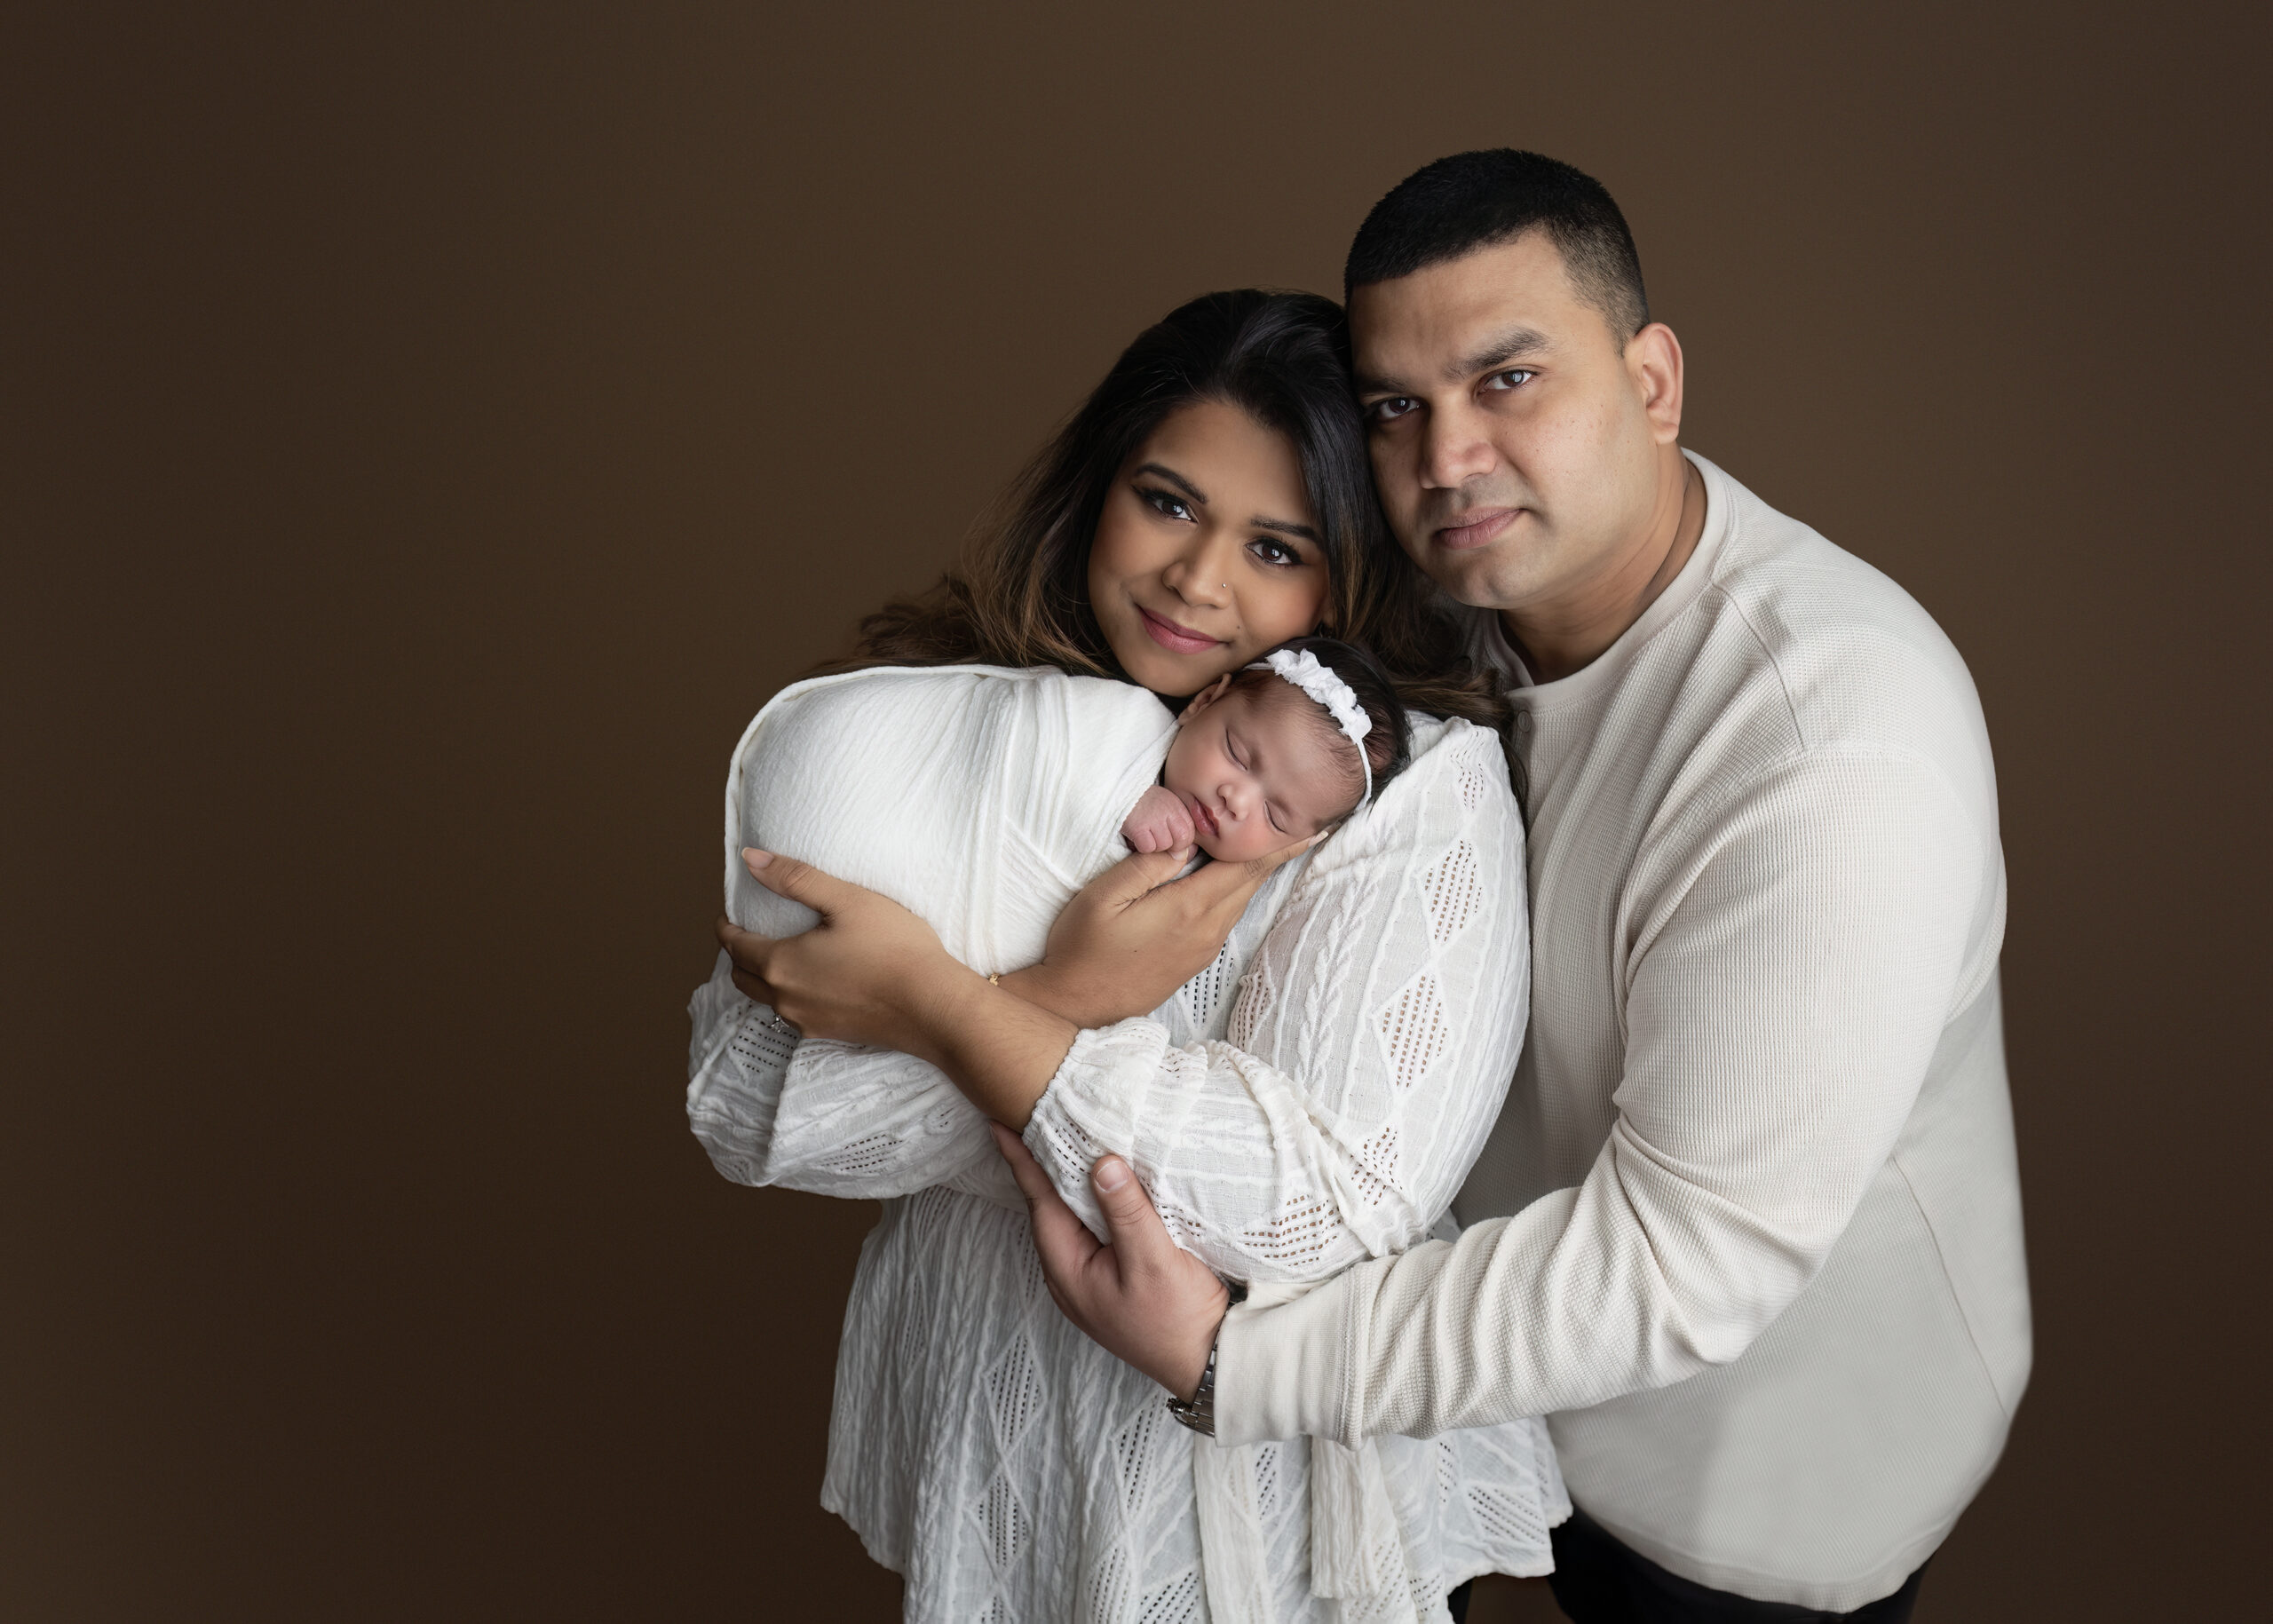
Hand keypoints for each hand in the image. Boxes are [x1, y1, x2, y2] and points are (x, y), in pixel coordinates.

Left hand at [716, 848, 969, 1062]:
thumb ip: (794, 878)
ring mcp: (806, 1021)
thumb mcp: (846, 900)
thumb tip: (750, 859)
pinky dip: (787, 994)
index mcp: (781, 964)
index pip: (734, 945)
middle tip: (748, 932)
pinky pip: (792, 1013)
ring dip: (760, 976)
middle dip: (737, 953)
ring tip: (778, 953)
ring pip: (766, 999)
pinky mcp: (829, 1034)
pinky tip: (811, 980)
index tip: (728, 914)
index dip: (726, 927)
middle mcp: (785, 999)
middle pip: (742, 976)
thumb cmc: (895, 949)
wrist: (933, 1007)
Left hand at [991, 1124, 1226, 1399]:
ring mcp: (1092, 1277)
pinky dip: (1094, 1198)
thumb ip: (1126, 1212)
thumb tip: (1101, 1163)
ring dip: (1070, 1180)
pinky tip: (1104, 1180)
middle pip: (1050, 1207)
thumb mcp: (1153, 1262)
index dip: (1021, 1160)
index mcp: (1069, 1270)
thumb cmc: (1178, 1319)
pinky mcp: (1114, 1275)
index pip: (1040, 1202)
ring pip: (1073, 1216)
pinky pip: (1094, 1227)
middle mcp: (1071, 1274)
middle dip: (1041, 1164)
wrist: (1210, 1360)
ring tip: (1063, 1137)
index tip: (1000, 1123)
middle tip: (1032, 1118)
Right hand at [1006, 838, 1315, 1028]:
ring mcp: (1201, 951)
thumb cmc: (1081, 949)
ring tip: (1270, 849)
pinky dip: (1235, 895)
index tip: (1311, 830)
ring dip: (1255, 876)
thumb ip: (1147, 865)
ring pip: (1239, 903)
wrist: (1072, 1009)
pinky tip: (1229, 882)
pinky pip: (1225, 920)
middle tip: (1300, 830)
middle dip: (1275, 857)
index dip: (1279, 848)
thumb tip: (1185, 842)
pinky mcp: (1192, 963)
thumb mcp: (1103, 897)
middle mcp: (1205, 932)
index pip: (1245, 868)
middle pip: (1249, 885)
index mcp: (1187, 910)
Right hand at [1120, 785, 1195, 857]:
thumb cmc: (1143, 802)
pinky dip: (1141, 847)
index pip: (1190, 832)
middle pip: (1182, 840)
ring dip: (1153, 847)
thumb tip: (1186, 853)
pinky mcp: (1138, 826)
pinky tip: (1136, 838)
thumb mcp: (1165, 806)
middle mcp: (1168, 810)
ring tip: (1144, 836)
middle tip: (1157, 841)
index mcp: (1176, 805)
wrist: (1119, 791)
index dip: (1181, 843)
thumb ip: (1178, 825)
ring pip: (1164, 846)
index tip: (1169, 842)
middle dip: (1171, 847)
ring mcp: (1153, 818)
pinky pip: (1148, 848)